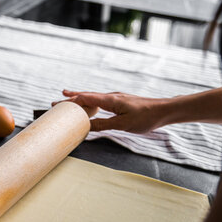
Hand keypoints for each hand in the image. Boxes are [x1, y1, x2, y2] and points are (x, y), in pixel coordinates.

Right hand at [54, 89, 168, 133]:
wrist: (164, 110)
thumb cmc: (145, 117)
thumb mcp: (123, 124)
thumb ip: (103, 124)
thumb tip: (85, 126)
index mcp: (110, 100)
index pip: (86, 98)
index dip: (71, 101)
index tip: (58, 103)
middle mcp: (111, 96)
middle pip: (87, 96)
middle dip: (71, 99)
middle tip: (57, 102)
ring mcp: (116, 98)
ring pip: (93, 98)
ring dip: (80, 100)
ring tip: (68, 101)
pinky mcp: (120, 102)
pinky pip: (100, 101)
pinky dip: (90, 103)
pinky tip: (90, 107)